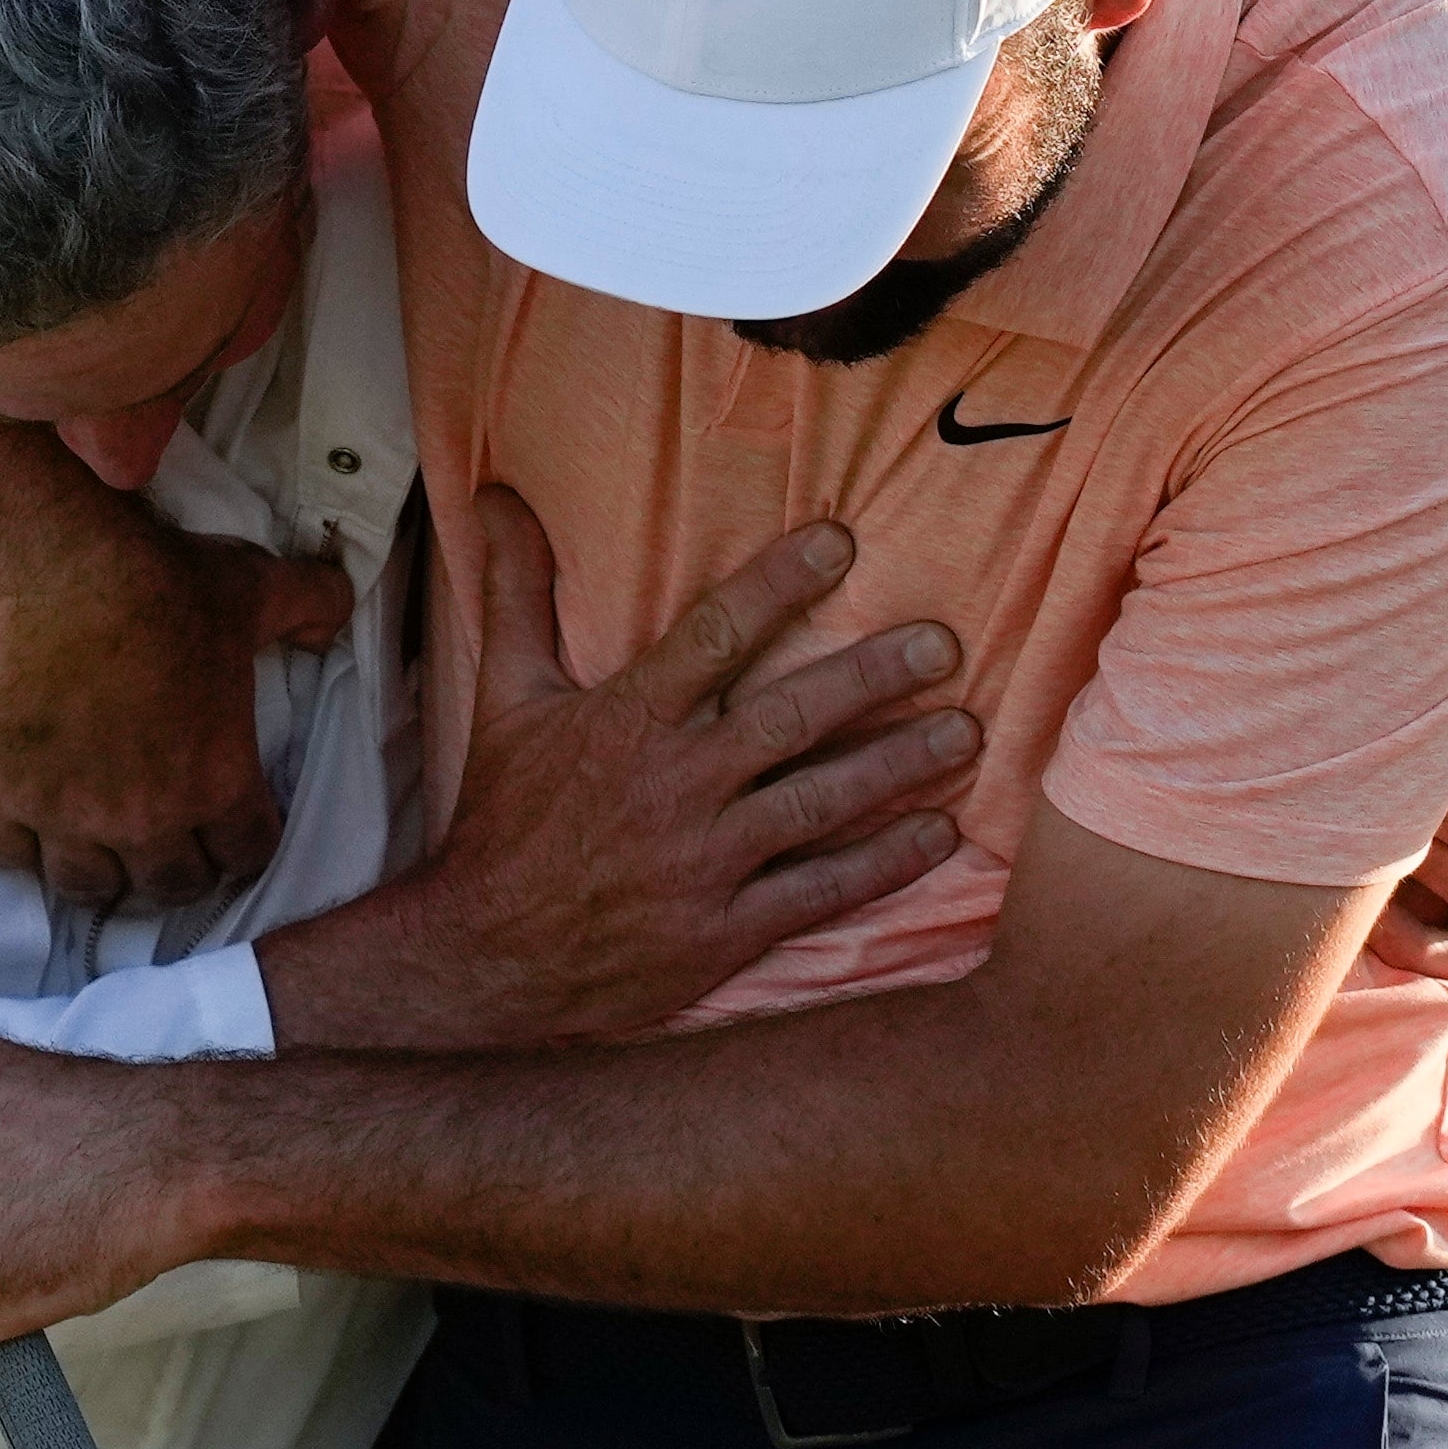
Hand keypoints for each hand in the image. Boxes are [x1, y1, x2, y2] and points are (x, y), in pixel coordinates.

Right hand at [0, 501, 353, 913]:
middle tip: (163, 844)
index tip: (231, 831)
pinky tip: (24, 823)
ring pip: (86, 887)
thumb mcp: (256, 588)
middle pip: (170, 887)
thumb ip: (311, 607)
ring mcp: (65, 816)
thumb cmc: (160, 584)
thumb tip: (334, 622)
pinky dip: (17, 847)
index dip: (241, 845)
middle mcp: (144, 818)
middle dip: (173, 872)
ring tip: (94, 848)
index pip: (245, 856)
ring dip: (97, 873)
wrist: (54, 568)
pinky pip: (6, 855)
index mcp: (215, 782)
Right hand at [261, 488, 980, 1049]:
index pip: (714, 635)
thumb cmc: (502, 819)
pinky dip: (883, 865)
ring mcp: (705, 861)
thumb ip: (517, 592)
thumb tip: (498, 492)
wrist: (482, 955)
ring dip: (899, 765)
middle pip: (790, 717)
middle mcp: (675, 784)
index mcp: (627, 719)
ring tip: (964, 732)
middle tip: (942, 646)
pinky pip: (819, 891)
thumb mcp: (501, 697)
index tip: (841, 543)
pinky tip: (939, 836)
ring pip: (819, 801)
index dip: (778, 584)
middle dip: (872, 677)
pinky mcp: (725, 929)